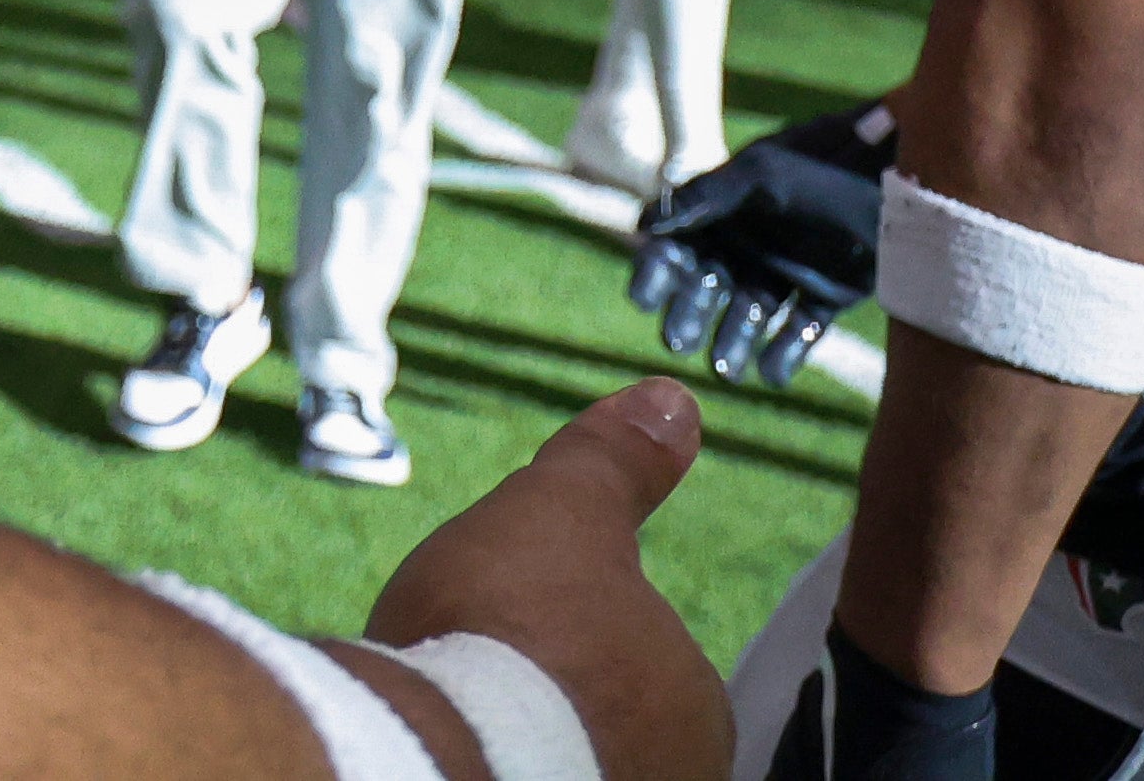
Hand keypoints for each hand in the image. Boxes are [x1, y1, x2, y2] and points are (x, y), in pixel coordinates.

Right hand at [362, 382, 719, 779]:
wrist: (445, 750)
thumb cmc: (511, 625)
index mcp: (698, 708)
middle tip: (479, 669)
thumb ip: (614, 465)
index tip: (510, 621)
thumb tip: (676, 399)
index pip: (640, 661)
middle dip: (552, 692)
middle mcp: (680, 772)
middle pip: (609, 717)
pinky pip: (526, 774)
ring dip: (522, 730)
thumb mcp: (558, 515)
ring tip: (459, 709)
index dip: (569, 629)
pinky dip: (497, 761)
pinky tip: (457, 744)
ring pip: (572, 753)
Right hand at [626, 102, 888, 388]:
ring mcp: (786, 272)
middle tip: (677, 342)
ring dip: (733, 340)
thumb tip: (644, 225)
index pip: (677, 247)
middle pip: (708, 287)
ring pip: (750, 314)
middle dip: (690, 315)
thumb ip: (704, 198)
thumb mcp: (760, 175)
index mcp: (723, 214)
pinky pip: (800, 329)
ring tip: (727, 369)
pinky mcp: (826, 295)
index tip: (643, 300)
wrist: (895, 180)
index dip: (657, 273)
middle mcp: (749, 246)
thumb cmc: (821, 170)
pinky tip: (772, 374)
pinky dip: (785, 353)